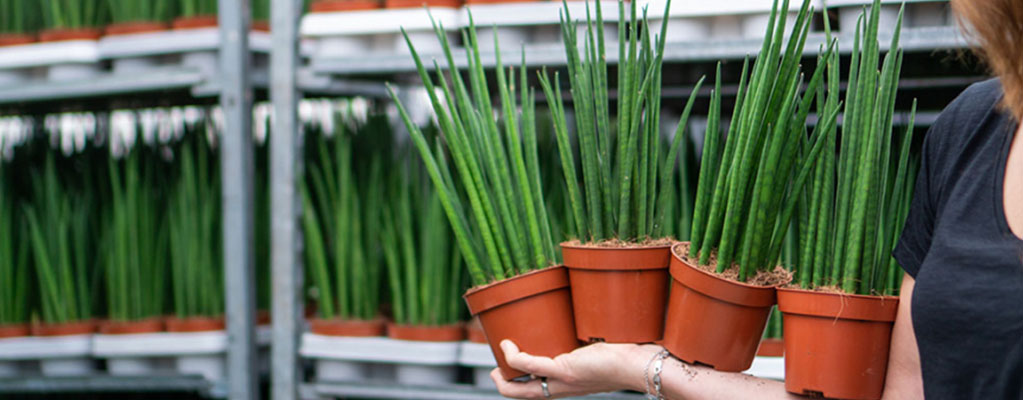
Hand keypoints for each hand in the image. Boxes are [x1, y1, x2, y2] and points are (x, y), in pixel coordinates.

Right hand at [492, 339, 662, 398]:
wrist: (640, 366)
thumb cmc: (627, 359)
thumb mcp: (600, 354)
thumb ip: (589, 346)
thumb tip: (586, 323)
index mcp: (567, 386)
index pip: (535, 392)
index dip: (517, 383)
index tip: (511, 363)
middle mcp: (561, 389)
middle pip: (520, 395)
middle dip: (501, 383)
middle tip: (496, 365)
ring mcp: (561, 382)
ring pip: (518, 387)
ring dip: (502, 372)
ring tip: (503, 347)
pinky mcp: (565, 370)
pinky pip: (528, 366)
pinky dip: (513, 356)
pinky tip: (509, 344)